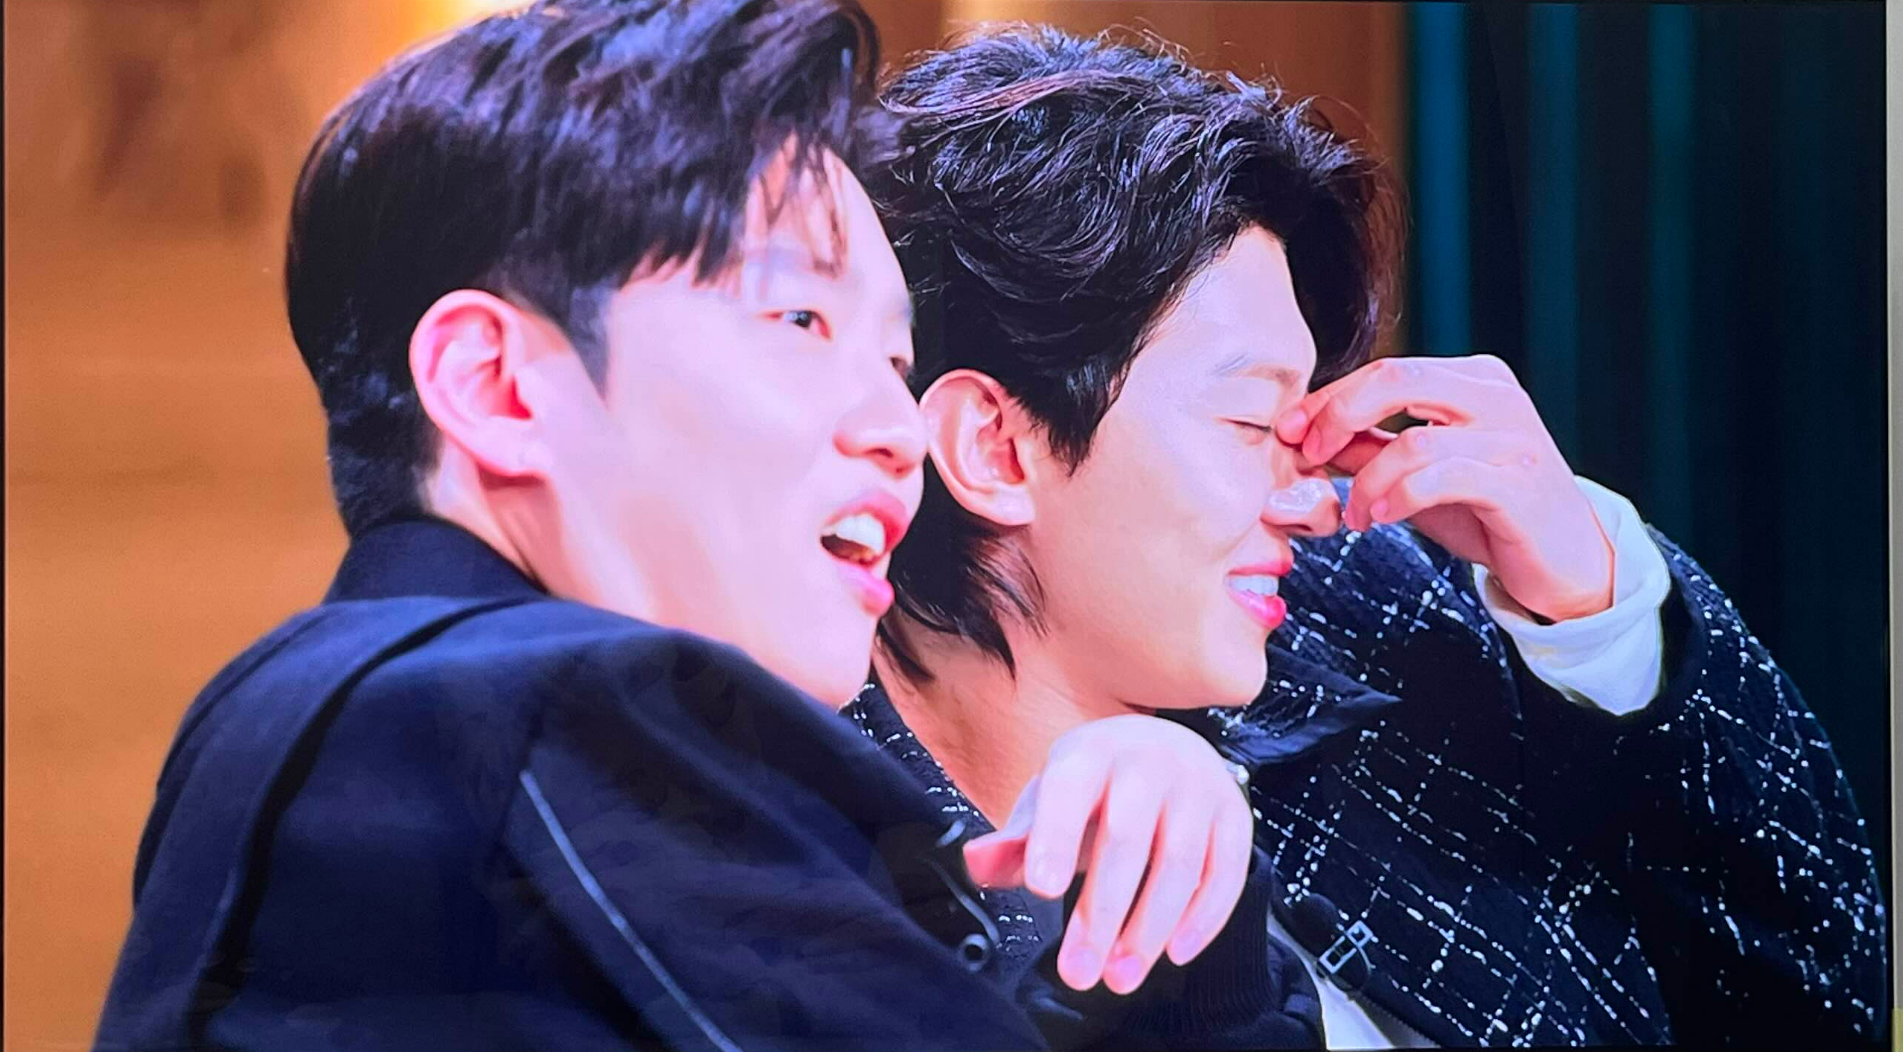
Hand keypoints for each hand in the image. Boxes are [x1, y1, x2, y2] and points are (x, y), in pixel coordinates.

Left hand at [961, 715, 1253, 994]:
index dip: (1056, 839)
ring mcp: (1198, 787)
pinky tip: (1174, 953)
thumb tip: (977, 864)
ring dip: (1150, 927)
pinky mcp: (1235, 816)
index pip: (1069, 791)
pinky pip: (1226, 872)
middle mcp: (1148, 763)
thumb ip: (1015, 841)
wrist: (1164, 750)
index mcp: (1090, 753)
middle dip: (1102, 911)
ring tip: (1121, 974)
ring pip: (1180, 862)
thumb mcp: (1048, 802)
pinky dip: (1203, 919)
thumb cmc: (1096, 788)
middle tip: (1079, 971)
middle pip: (1127, 838)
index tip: (1042, 891)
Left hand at [1275, 354, 1613, 621]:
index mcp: (1473, 380)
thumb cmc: (1490, 513)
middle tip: (1306, 456)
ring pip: (1413, 440)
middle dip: (1336, 416)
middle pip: (1395, 378)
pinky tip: (1381, 517)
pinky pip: (1441, 479)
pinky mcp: (1517, 484)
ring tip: (1356, 514)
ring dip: (1365, 481)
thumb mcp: (1420, 475)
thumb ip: (1371, 449)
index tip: (1289, 430)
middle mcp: (1496, 397)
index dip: (1329, 399)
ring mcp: (1511, 438)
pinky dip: (1398, 498)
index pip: (1386, 370)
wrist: (1565, 562)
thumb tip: (1307, 437)